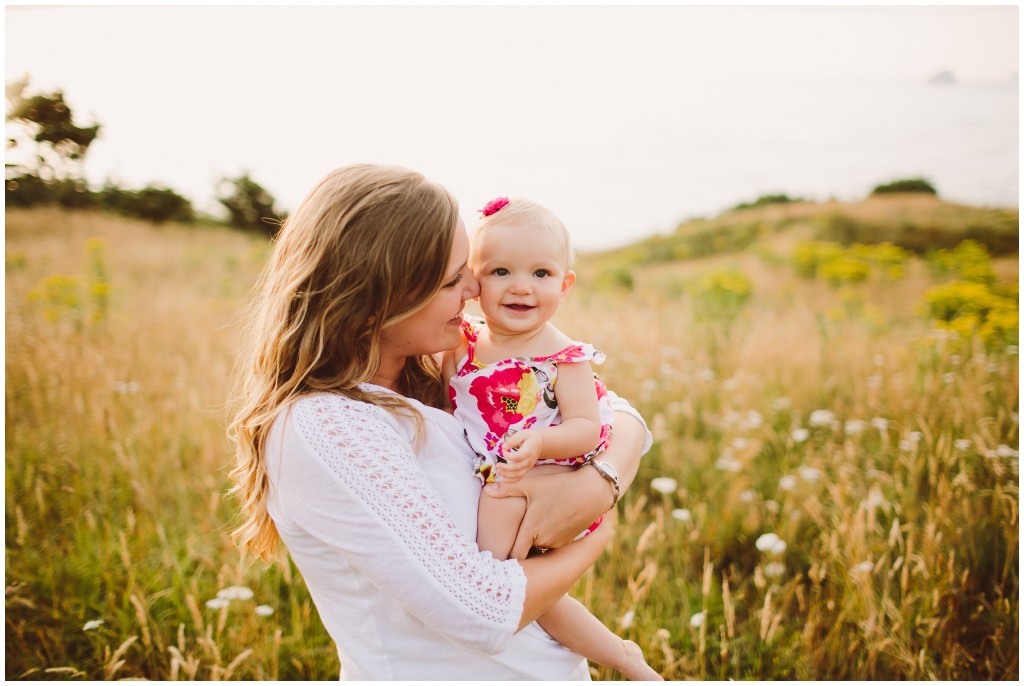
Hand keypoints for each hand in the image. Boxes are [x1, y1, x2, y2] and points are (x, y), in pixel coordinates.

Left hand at [484, 465, 609, 552]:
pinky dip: (547, 535)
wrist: (593, 490)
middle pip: (526, 548)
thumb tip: (486, 490)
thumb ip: (508, 487)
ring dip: (535, 538)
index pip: (514, 554)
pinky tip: (548, 519)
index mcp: (531, 530)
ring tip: (532, 523)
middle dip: (521, 542)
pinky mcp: (568, 540)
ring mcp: (558, 542)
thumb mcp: (532, 484)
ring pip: (539, 545)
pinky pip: (552, 542)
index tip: (500, 549)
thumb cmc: (560, 485)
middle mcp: (544, 541)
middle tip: (513, 531)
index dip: (506, 553)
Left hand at [498, 430, 541, 482]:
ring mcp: (528, 467)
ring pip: (518, 475)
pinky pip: (519, 478)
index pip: (519, 457)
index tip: (503, 450)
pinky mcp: (526, 470)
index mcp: (528, 451)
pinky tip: (503, 479)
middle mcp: (529, 460)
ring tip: (498, 471)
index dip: (509, 456)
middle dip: (506, 468)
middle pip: (517, 467)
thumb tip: (503, 447)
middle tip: (497, 465)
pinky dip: (511, 481)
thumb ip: (513, 440)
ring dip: (507, 475)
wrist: (539, 444)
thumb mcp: (522, 434)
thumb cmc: (529, 438)